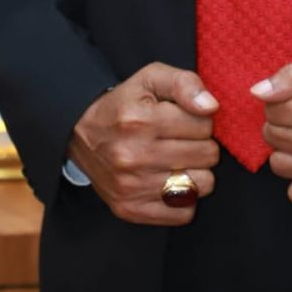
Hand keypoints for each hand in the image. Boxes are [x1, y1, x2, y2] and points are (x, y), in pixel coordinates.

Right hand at [67, 62, 219, 224]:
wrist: (79, 134)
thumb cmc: (124, 104)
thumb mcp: (151, 78)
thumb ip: (185, 83)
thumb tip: (211, 107)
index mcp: (141, 121)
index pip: (205, 126)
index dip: (202, 120)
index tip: (186, 120)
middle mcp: (134, 156)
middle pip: (207, 156)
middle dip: (202, 145)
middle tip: (183, 140)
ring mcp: (131, 187)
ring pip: (200, 186)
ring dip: (197, 172)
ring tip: (179, 161)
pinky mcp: (130, 210)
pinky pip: (183, 213)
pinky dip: (184, 199)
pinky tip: (171, 181)